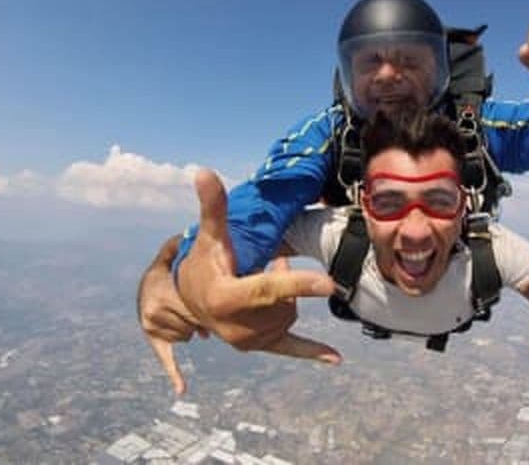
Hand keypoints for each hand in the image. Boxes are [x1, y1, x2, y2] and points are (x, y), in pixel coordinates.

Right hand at [137, 236, 207, 394]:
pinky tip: (182, 389)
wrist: (144, 289)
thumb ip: (178, 243)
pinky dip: (175, 375)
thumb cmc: (165, 270)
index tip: (211, 301)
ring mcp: (154, 330)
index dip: (204, 305)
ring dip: (192, 327)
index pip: (193, 308)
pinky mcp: (155, 341)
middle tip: (202, 309)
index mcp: (160, 296)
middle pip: (193, 323)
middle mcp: (153, 315)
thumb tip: (190, 232)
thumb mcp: (169, 254)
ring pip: (188, 335)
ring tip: (188, 316)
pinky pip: (166, 359)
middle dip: (199, 316)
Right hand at [177, 169, 341, 365]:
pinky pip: (291, 348)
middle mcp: (238, 326)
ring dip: (283, 294)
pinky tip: (336, 358)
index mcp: (228, 299)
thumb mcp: (209, 237)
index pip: (269, 289)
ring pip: (290, 311)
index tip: (330, 283)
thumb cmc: (203, 265)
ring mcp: (250, 340)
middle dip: (281, 277)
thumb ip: (213, 206)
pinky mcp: (261, 346)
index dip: (299, 284)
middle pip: (284, 298)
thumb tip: (203, 171)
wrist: (192, 301)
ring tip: (257, 283)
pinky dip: (312, 352)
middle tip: (265, 263)